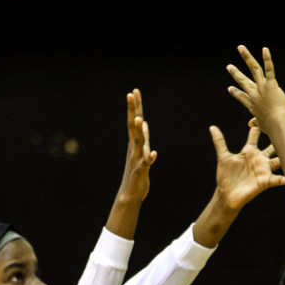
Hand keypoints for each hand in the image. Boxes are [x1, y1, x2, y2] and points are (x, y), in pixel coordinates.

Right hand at [117, 88, 157, 202]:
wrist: (131, 193)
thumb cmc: (137, 172)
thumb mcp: (141, 151)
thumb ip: (142, 136)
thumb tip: (143, 122)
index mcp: (134, 143)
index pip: (134, 120)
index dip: (135, 106)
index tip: (134, 91)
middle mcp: (133, 148)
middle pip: (132, 126)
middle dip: (132, 110)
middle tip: (131, 94)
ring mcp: (136, 158)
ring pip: (138, 143)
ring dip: (139, 132)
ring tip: (139, 120)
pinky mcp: (141, 170)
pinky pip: (146, 164)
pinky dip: (149, 158)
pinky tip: (154, 154)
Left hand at [210, 121, 284, 211]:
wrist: (227, 195)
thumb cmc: (225, 177)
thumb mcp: (223, 157)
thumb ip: (220, 142)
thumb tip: (212, 127)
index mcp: (249, 151)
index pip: (256, 135)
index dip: (260, 125)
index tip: (268, 115)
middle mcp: (259, 159)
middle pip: (275, 145)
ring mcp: (264, 170)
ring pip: (282, 160)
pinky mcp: (266, 181)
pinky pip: (280, 179)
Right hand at [226, 46, 284, 124]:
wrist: (277, 124)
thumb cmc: (272, 128)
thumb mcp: (262, 126)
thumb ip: (257, 123)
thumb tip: (251, 124)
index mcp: (252, 105)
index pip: (241, 97)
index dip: (235, 92)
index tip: (230, 88)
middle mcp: (254, 94)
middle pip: (243, 81)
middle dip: (235, 73)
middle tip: (229, 66)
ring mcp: (262, 88)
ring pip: (253, 69)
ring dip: (246, 57)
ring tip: (241, 48)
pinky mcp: (271, 84)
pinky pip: (269, 69)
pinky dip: (267, 58)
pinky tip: (265, 49)